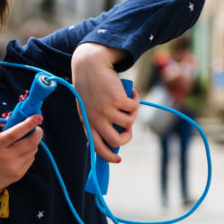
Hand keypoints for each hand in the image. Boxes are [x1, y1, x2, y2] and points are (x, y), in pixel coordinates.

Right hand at [0, 98, 42, 197]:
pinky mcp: (18, 174)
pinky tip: (22, 151)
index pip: (17, 132)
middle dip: (37, 133)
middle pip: (30, 142)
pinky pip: (30, 160)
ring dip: (33, 143)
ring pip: (33, 150)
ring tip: (26, 140)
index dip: (29, 123)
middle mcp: (7, 156)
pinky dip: (30, 153)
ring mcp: (14, 166)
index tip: (38, 116)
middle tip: (36, 128)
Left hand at [71, 43, 137, 162]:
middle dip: (127, 137)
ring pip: (128, 123)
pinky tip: (131, 92)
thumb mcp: (88, 105)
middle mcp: (96, 118)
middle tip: (129, 129)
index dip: (108, 156)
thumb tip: (114, 139)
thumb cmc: (90, 86)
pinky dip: (136, 100)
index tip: (118, 159)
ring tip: (127, 103)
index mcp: (87, 122)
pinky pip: (134, 108)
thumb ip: (96, 121)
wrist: (90, 64)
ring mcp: (107, 110)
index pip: (97, 147)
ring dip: (132, 114)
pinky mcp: (118, 100)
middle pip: (116, 141)